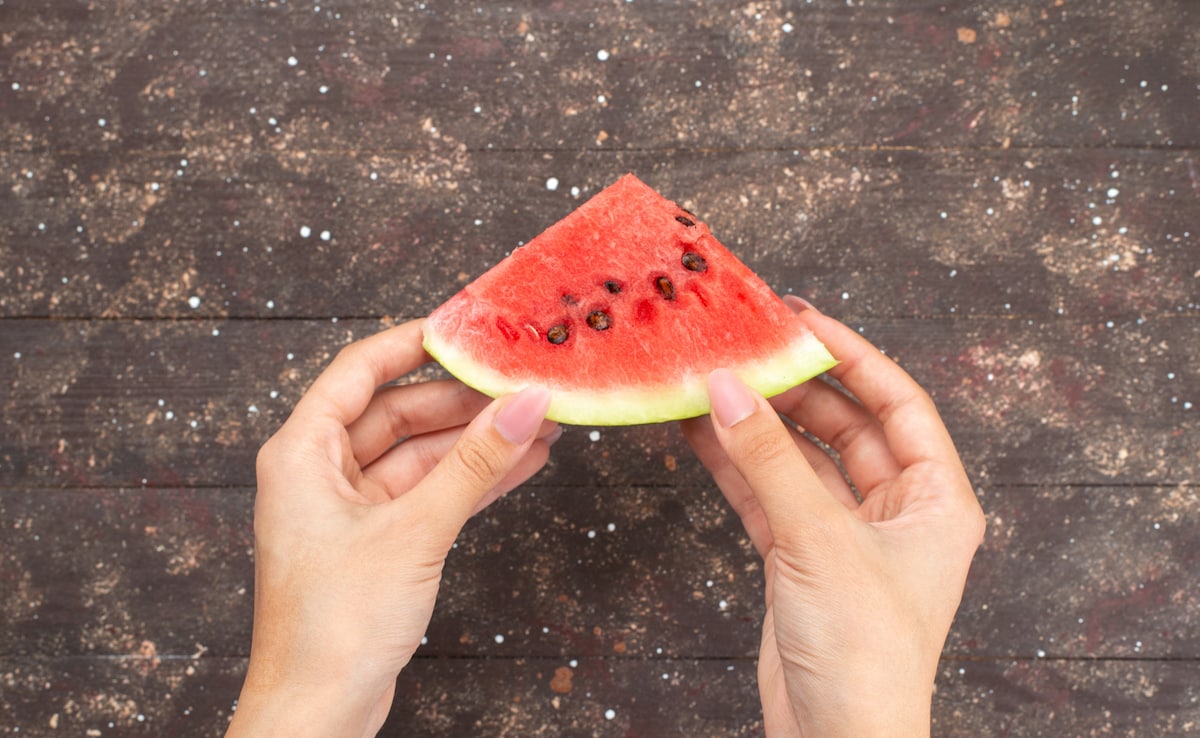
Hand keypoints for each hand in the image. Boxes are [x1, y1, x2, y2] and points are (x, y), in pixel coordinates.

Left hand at [226, 319, 557, 737]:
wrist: (318, 716)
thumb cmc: (334, 628)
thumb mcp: (414, 532)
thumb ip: (474, 465)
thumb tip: (525, 406)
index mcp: (301, 454)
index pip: (360, 370)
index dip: (415, 343)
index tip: (468, 328)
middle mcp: (319, 474)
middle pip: (397, 412)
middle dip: (462, 401)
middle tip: (520, 385)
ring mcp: (348, 511)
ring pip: (418, 456)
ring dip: (474, 442)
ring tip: (535, 423)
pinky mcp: (375, 544)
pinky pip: (426, 494)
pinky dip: (469, 481)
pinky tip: (520, 465)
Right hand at [681, 298, 984, 737]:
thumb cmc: (864, 655)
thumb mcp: (819, 541)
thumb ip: (769, 460)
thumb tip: (726, 387)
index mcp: (936, 500)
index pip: (898, 402)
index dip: (852, 354)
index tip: (801, 319)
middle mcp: (897, 512)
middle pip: (844, 425)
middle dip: (794, 387)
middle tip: (744, 349)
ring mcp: (846, 536)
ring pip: (800, 459)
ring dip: (757, 424)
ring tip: (712, 383)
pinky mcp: (801, 560)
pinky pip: (769, 495)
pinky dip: (737, 466)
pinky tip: (700, 435)